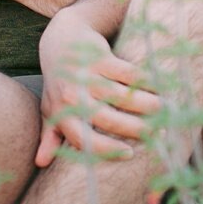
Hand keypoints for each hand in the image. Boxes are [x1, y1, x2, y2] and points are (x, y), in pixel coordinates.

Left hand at [33, 10, 160, 167]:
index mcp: (61, 114)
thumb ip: (50, 136)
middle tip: (157, 131)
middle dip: (136, 128)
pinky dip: (145, 81)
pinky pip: (128, 73)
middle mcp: (72, 96)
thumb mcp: (52, 108)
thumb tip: (40, 162)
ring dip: (146, 103)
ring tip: (162, 108)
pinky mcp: (99, 57)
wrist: (61, 40)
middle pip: (108, 119)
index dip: (107, 150)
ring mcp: (86, 75)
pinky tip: (157, 86)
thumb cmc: (60, 82)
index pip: (84, 140)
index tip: (129, 153)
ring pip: (122, 96)